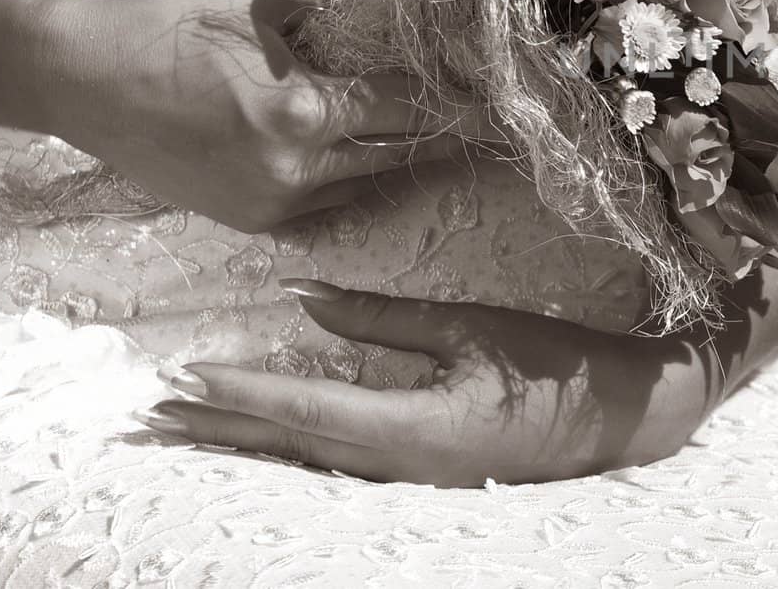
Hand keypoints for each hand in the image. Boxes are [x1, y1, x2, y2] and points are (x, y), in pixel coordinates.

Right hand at [35, 0, 493, 231]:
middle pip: (398, 153)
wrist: (83, 81)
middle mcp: (296, 168)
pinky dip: (351, 175)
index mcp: (304, 110)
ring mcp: (273, 202)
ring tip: (442, 135)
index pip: (405, 107)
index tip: (498, 101)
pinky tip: (369, 152)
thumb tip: (388, 22)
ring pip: (365, 182)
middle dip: (446, 137)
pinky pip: (326, 199)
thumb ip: (333, 13)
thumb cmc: (169, 26)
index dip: (456, 101)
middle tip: (490, 124)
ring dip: (399, 157)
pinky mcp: (251, 220)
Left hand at [138, 279, 716, 485]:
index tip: (186, 373)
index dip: (243, 391)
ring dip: (250, 438)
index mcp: (417, 430)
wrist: (621, 412)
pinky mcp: (427, 475)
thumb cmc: (554, 362)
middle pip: (294, 447)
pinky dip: (295, 444)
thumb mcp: (469, 326)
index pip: (307, 412)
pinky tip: (270, 434)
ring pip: (312, 461)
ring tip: (194, 421)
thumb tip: (305, 297)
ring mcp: (416, 480)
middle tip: (156, 410)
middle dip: (223, 426)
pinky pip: (342, 463)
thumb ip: (383, 318)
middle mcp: (405, 468)